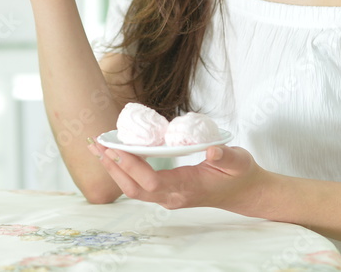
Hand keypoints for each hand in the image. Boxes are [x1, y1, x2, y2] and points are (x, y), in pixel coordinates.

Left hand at [87, 139, 268, 214]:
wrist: (244, 192)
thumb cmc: (240, 174)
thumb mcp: (238, 161)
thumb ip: (225, 155)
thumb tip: (211, 149)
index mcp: (187, 188)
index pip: (150, 181)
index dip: (130, 166)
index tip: (115, 147)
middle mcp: (172, 196)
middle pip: (133, 188)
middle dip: (112, 166)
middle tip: (96, 144)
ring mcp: (167, 196)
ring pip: (132, 188)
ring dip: (113, 168)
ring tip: (97, 147)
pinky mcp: (165, 191)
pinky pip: (138, 184)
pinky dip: (123, 169)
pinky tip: (115, 154)